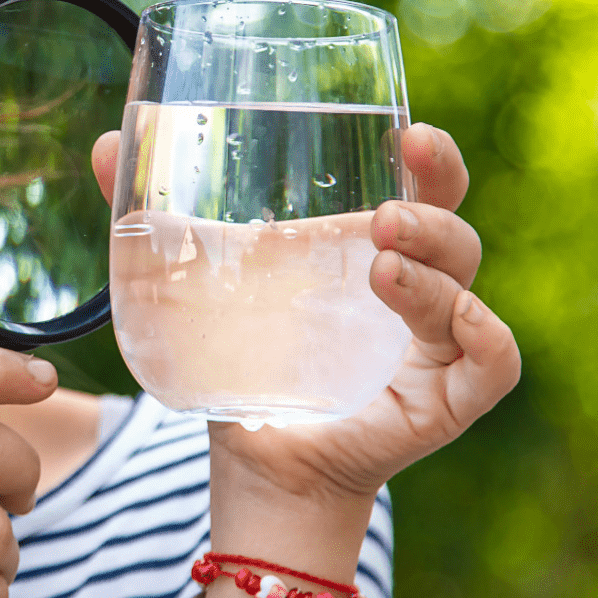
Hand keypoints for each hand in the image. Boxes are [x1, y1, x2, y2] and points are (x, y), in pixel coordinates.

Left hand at [90, 123, 520, 506]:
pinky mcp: (443, 402)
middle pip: (456, 226)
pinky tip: (453, 318)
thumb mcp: (192, 284)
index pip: (425, 185)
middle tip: (384, 210)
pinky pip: (493, 363)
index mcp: (370, 249)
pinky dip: (484, 334)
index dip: (433, 157)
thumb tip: (104, 142)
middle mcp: (414, 289)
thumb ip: (151, 218)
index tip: (409, 132)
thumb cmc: (240, 364)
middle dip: (435, 202)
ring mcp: (433, 345)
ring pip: (469, 284)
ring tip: (382, 261)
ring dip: (435, 266)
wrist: (250, 464)